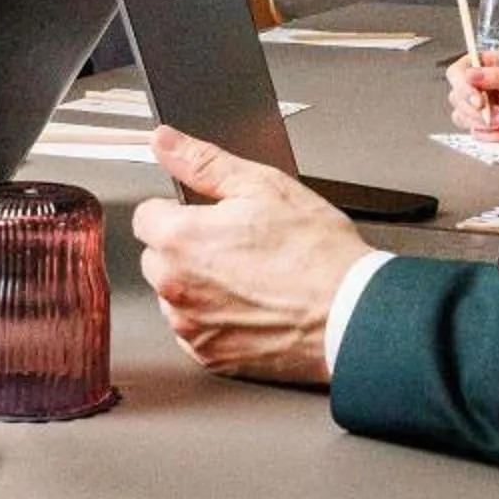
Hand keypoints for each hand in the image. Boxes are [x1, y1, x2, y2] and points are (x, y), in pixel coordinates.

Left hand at [132, 127, 371, 386]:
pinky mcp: (209, 356)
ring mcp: (191, 326)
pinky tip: (251, 307)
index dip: (180, 210)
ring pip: (175, 296)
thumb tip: (165, 142)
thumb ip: (202, 161)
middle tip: (237, 246)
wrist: (351, 312)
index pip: (147, 215)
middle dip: (187, 249)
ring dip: (199, 287)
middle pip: (158, 258)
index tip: (209, 217)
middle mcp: (176, 286)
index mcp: (180, 238)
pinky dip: (215, 321)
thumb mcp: (262, 186)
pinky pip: (196, 331)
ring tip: (249, 279)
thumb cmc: (316, 253)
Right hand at [448, 52, 498, 140]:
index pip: (459, 73)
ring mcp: (487, 106)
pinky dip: (494, 135)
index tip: (478, 100)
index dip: (463, 87)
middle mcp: (485, 85)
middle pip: (457, 98)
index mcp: (491, 65)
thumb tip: (471, 74)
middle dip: (479, 111)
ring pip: (463, 118)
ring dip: (488, 124)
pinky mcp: (492, 125)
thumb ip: (496, 76)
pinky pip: (478, 133)